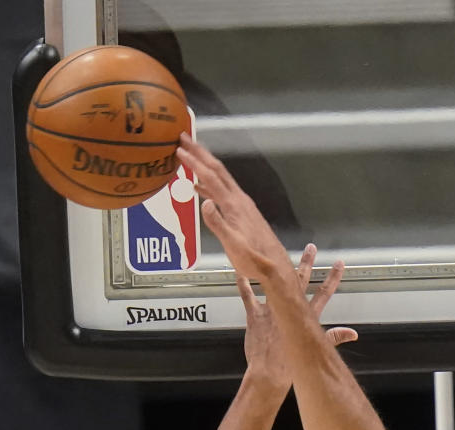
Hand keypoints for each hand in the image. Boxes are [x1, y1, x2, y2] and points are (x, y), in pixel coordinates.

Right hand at [177, 133, 293, 285]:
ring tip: (190, 157)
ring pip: (221, 178)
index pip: (211, 177)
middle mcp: (239, 200)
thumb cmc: (254, 259)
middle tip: (185, 138)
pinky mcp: (243, 212)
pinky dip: (209, 185)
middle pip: (217, 170)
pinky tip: (201, 189)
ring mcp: (242, 205)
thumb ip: (217, 223)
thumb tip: (203, 203)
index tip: (180, 149)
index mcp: (234, 205)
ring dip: (205, 166)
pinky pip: (222, 192)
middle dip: (200, 153)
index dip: (194, 162)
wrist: (274, 266)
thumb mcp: (233, 244)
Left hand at [236, 245, 356, 394]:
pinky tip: (239, 270)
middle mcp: (290, 310)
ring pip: (273, 282)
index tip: (338, 263)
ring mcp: (272, 310)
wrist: (270, 374)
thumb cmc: (292, 366)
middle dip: (307, 263)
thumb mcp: (316, 351)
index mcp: (306, 318)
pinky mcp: (255, 316)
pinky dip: (242, 283)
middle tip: (311, 247)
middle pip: (301, 281)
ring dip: (273, 266)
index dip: (332, 278)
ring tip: (273, 251)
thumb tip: (353, 334)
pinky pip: (247, 295)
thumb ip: (335, 338)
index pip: (323, 294)